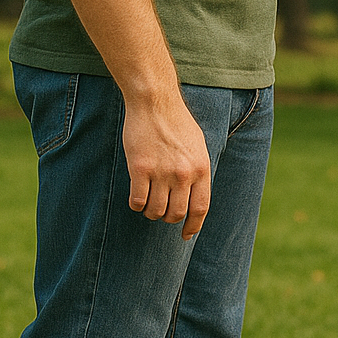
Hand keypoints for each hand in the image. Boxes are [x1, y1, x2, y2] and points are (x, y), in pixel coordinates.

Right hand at [122, 95, 211, 240]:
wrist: (155, 103)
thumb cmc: (176, 123)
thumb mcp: (198, 147)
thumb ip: (198, 171)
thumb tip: (194, 197)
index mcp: (201, 169)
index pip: (200, 208)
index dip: (193, 225)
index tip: (186, 234)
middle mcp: (184, 174)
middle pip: (176, 213)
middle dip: (167, 218)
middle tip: (160, 210)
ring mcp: (162, 172)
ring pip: (155, 210)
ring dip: (150, 212)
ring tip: (148, 204)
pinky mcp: (140, 168)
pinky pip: (137, 200)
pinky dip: (136, 205)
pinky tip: (136, 198)